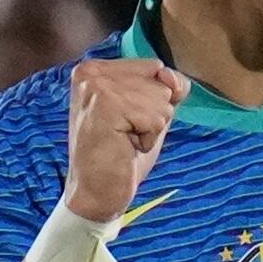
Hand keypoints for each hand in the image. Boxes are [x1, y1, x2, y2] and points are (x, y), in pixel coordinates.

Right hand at [63, 56, 190, 222]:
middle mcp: (91, 71)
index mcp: (96, 68)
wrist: (97, 193)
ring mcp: (96, 86)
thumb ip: (167, 88)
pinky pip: (156, 118)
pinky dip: (148, 139)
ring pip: (161, 99)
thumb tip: (172, 78)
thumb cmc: (121, 155)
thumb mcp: (150, 113)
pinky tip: (124, 147)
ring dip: (150, 128)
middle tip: (124, 134)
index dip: (152, 101)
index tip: (126, 121)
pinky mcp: (105, 105)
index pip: (156, 68)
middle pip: (160, 82)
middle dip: (152, 115)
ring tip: (124, 141)